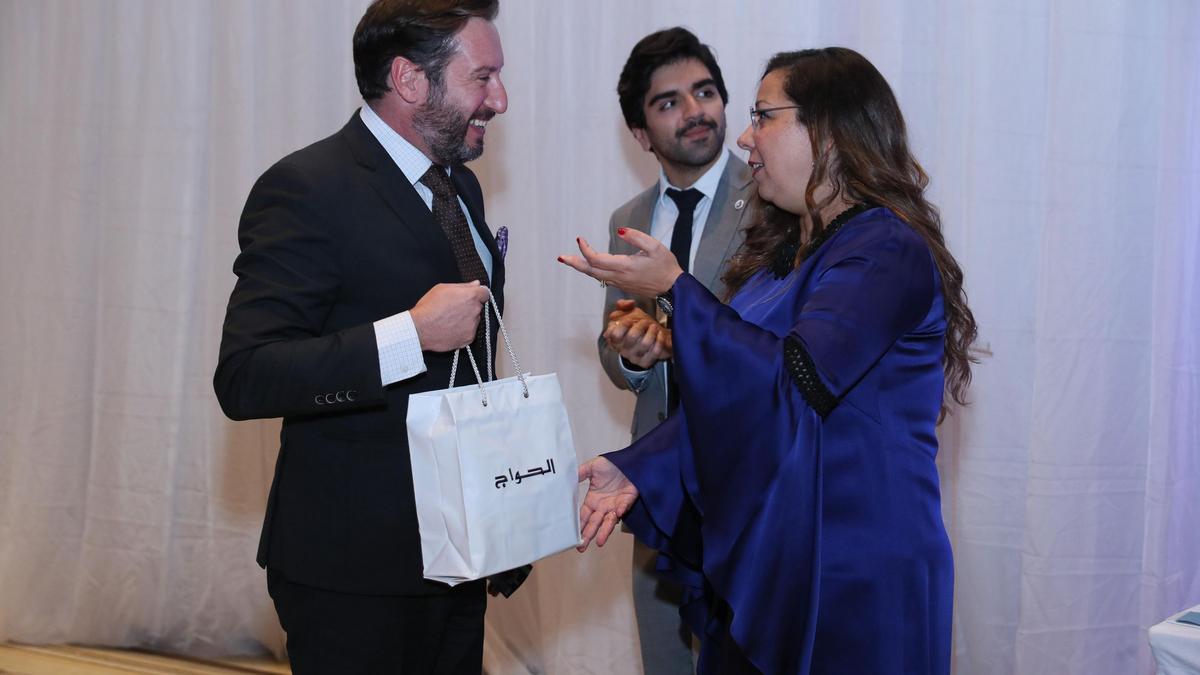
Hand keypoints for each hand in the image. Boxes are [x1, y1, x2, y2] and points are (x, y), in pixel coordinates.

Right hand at [410, 281, 489, 351]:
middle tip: (454, 309)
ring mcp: (473, 326)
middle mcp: (475, 311)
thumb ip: (463, 286)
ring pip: (474, 320)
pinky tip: (450, 328)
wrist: (419, 329)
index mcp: (471, 296)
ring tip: (450, 320)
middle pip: (478, 307)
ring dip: (466, 319)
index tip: (471, 297)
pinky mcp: (469, 338)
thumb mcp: (442, 288)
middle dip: (469, 307)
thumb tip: (476, 284)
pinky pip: (469, 333)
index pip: (485, 293)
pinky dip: (463, 331)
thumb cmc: (428, 308)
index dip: (478, 294)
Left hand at [558, 228, 683, 297]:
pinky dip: (591, 271)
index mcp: (624, 267)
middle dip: (574, 263)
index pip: (596, 259)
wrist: (672, 288)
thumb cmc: (665, 266)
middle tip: (560, 257)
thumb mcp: (655, 247)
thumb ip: (637, 237)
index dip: (585, 249)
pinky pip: (602, 278)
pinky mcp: (622, 285)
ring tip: (569, 260)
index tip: (580, 238)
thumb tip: (621, 230)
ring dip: (581, 267)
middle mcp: (618, 277)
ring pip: (595, 276)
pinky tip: (588, 265)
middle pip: (590, 271)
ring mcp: (619, 283)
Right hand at [576, 457, 637, 551]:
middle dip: (587, 535)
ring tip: (599, 542)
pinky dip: (619, 512)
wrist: (630, 462)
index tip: (571, 535)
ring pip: (608, 522)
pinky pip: (623, 508)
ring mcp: (615, 506)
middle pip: (594, 523)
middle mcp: (603, 506)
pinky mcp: (627, 501)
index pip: (583, 515)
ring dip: (604, 532)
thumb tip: (567, 479)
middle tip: (581, 547)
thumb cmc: (612, 465)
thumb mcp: (593, 467)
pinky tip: (615, 514)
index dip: (578, 525)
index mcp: (593, 500)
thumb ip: (581, 472)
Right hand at [605, 299, 671, 367]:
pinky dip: (659, 340)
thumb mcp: (628, 313)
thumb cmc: (638, 326)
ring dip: (652, 332)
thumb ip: (623, 305)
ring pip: (645, 344)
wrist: (651, 338)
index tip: (631, 319)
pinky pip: (655, 351)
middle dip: (641, 325)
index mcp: (615, 339)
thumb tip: (628, 303)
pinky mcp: (645, 362)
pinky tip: (660, 334)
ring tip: (654, 326)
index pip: (614, 334)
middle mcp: (623, 350)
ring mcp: (634, 357)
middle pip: (631, 337)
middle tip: (646, 321)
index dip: (624, 325)